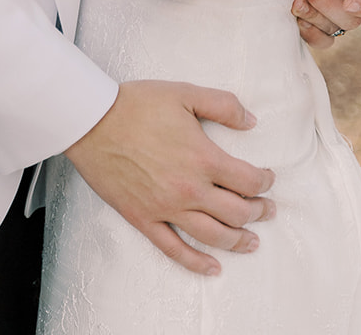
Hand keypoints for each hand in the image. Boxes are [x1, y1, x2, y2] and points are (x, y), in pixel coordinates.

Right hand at [65, 80, 274, 275]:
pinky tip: (212, 268)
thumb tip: (252, 121)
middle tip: (267, 210)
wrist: (92, 121)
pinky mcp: (144, 219)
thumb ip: (223, 105)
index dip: (264, 182)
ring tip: (252, 241)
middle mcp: (189, 189)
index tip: (268, 179)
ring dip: (238, 241)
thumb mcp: (185, 92)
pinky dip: (196, 263)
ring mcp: (166, 208)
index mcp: (203, 157)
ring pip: (212, 236)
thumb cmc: (137, 104)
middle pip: (236, 212)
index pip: (247, 180)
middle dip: (258, 212)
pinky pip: (174, 249)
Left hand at [291, 0, 360, 48]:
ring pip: (331, 31)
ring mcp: (330, 14)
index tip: (349, 4)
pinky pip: (318, 39)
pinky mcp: (312, 21)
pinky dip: (309, 34)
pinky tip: (295, 18)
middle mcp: (349, 1)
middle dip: (327, 6)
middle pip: (351, 20)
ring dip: (314, 19)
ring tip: (295, 2)